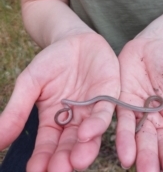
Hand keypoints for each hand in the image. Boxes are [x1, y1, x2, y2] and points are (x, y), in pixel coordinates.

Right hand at [0, 33, 119, 171]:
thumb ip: (17, 109)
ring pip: (90, 134)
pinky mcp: (109, 95)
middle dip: (65, 160)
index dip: (42, 159)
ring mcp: (93, 108)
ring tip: (76, 161)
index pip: (47, 145)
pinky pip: (104, 112)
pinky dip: (96, 123)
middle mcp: (75, 118)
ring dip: (84, 148)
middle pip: (70, 145)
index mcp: (54, 119)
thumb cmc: (51, 61)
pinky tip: (87, 132)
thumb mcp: (30, 82)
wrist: (73, 39)